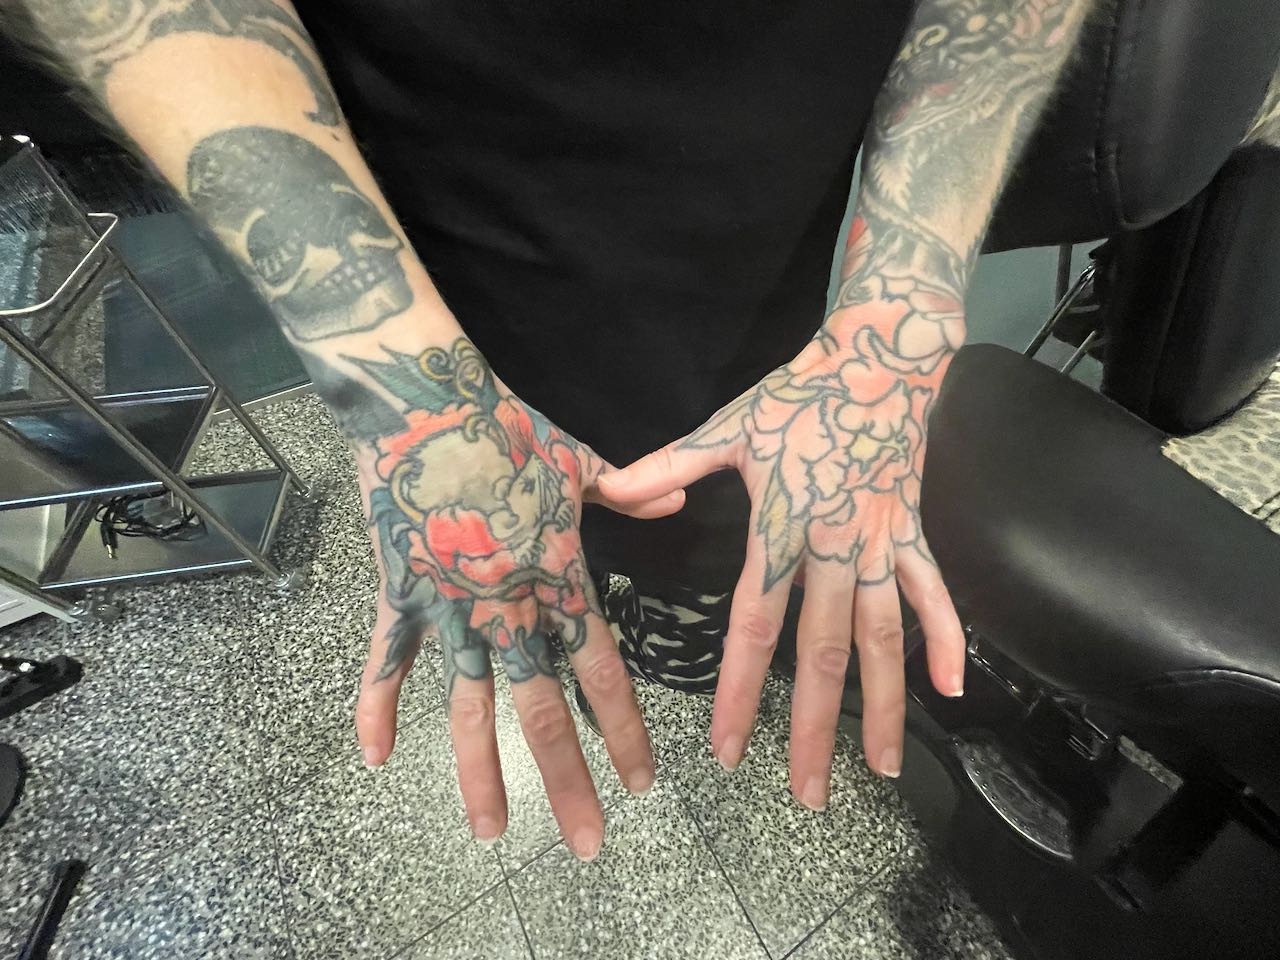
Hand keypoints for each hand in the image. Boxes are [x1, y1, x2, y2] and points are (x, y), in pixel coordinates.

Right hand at [351, 338, 682, 858]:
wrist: (422, 401)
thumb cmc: (505, 425)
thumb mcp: (579, 459)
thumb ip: (629, 492)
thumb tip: (675, 504)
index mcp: (558, 575)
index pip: (602, 670)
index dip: (625, 730)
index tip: (643, 782)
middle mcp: (508, 604)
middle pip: (542, 708)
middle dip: (567, 780)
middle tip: (587, 842)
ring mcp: (449, 604)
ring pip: (467, 704)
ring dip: (480, 771)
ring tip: (493, 830)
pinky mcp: (399, 593)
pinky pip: (387, 661)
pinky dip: (376, 707)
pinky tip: (376, 758)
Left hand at [600, 241, 965, 808]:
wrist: (880, 358)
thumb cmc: (798, 395)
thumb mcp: (728, 427)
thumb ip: (669, 465)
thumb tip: (609, 488)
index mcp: (782, 528)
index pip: (755, 623)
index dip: (738, 688)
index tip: (726, 747)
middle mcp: (836, 548)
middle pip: (823, 652)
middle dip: (814, 728)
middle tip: (805, 795)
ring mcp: (883, 545)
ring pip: (885, 638)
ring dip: (886, 706)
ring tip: (883, 770)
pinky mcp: (915, 534)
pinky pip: (935, 594)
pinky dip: (948, 639)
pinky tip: (954, 688)